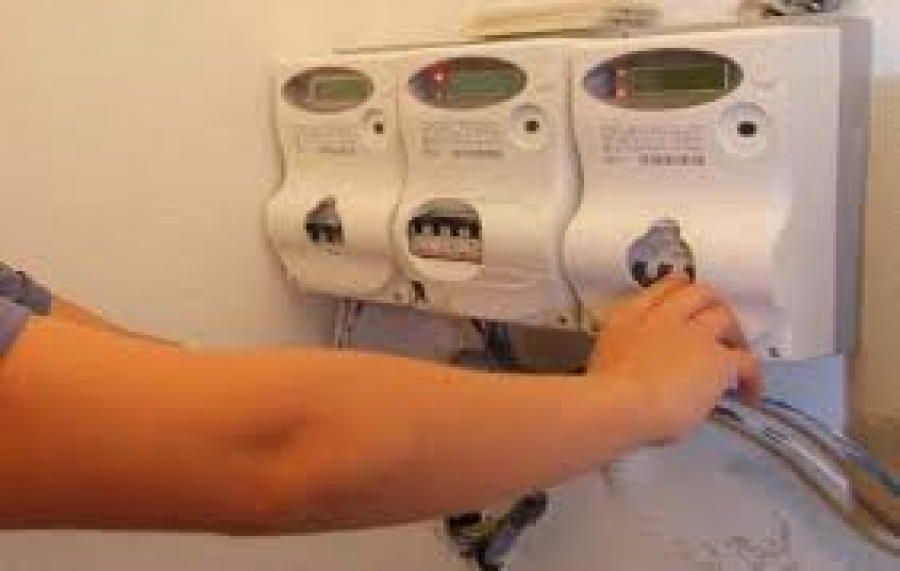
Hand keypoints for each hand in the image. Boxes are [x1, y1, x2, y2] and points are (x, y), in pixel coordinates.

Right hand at [589, 276, 761, 443]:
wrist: (620, 404)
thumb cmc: (602, 393)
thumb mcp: (606, 361)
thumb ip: (626, 354)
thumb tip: (641, 370)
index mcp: (629, 317)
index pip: (660, 289)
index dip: (678, 291)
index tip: (684, 304)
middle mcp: (663, 317)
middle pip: (698, 292)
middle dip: (711, 304)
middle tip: (717, 325)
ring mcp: (694, 334)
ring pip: (724, 316)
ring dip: (733, 333)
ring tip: (735, 353)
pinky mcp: (718, 359)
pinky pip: (746, 361)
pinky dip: (752, 376)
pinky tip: (750, 393)